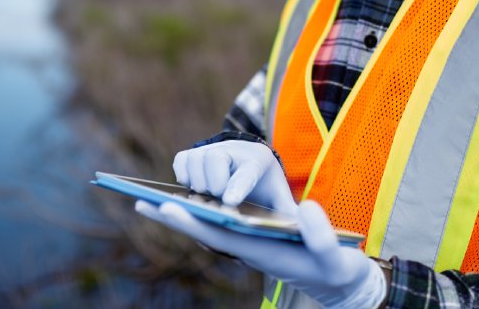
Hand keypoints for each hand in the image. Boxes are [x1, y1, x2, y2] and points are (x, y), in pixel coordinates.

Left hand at [136, 199, 385, 308]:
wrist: (338, 279)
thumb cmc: (336, 268)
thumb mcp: (335, 256)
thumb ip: (322, 235)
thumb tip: (305, 208)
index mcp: (261, 252)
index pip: (220, 236)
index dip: (194, 222)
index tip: (168, 207)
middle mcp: (248, 249)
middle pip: (204, 231)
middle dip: (174, 218)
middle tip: (140, 202)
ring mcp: (248, 244)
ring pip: (208, 227)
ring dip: (182, 215)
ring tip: (152, 200)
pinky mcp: (253, 238)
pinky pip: (219, 224)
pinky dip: (200, 213)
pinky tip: (186, 202)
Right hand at [173, 140, 295, 212]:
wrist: (249, 166)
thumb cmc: (265, 188)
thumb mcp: (280, 199)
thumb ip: (289, 214)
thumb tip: (300, 232)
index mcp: (259, 160)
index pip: (247, 171)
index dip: (238, 185)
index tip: (229, 202)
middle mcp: (233, 149)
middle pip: (215, 159)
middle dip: (214, 184)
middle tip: (218, 200)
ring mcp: (211, 149)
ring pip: (196, 159)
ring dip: (198, 182)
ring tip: (208, 197)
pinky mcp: (193, 153)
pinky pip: (181, 160)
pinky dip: (184, 176)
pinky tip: (195, 189)